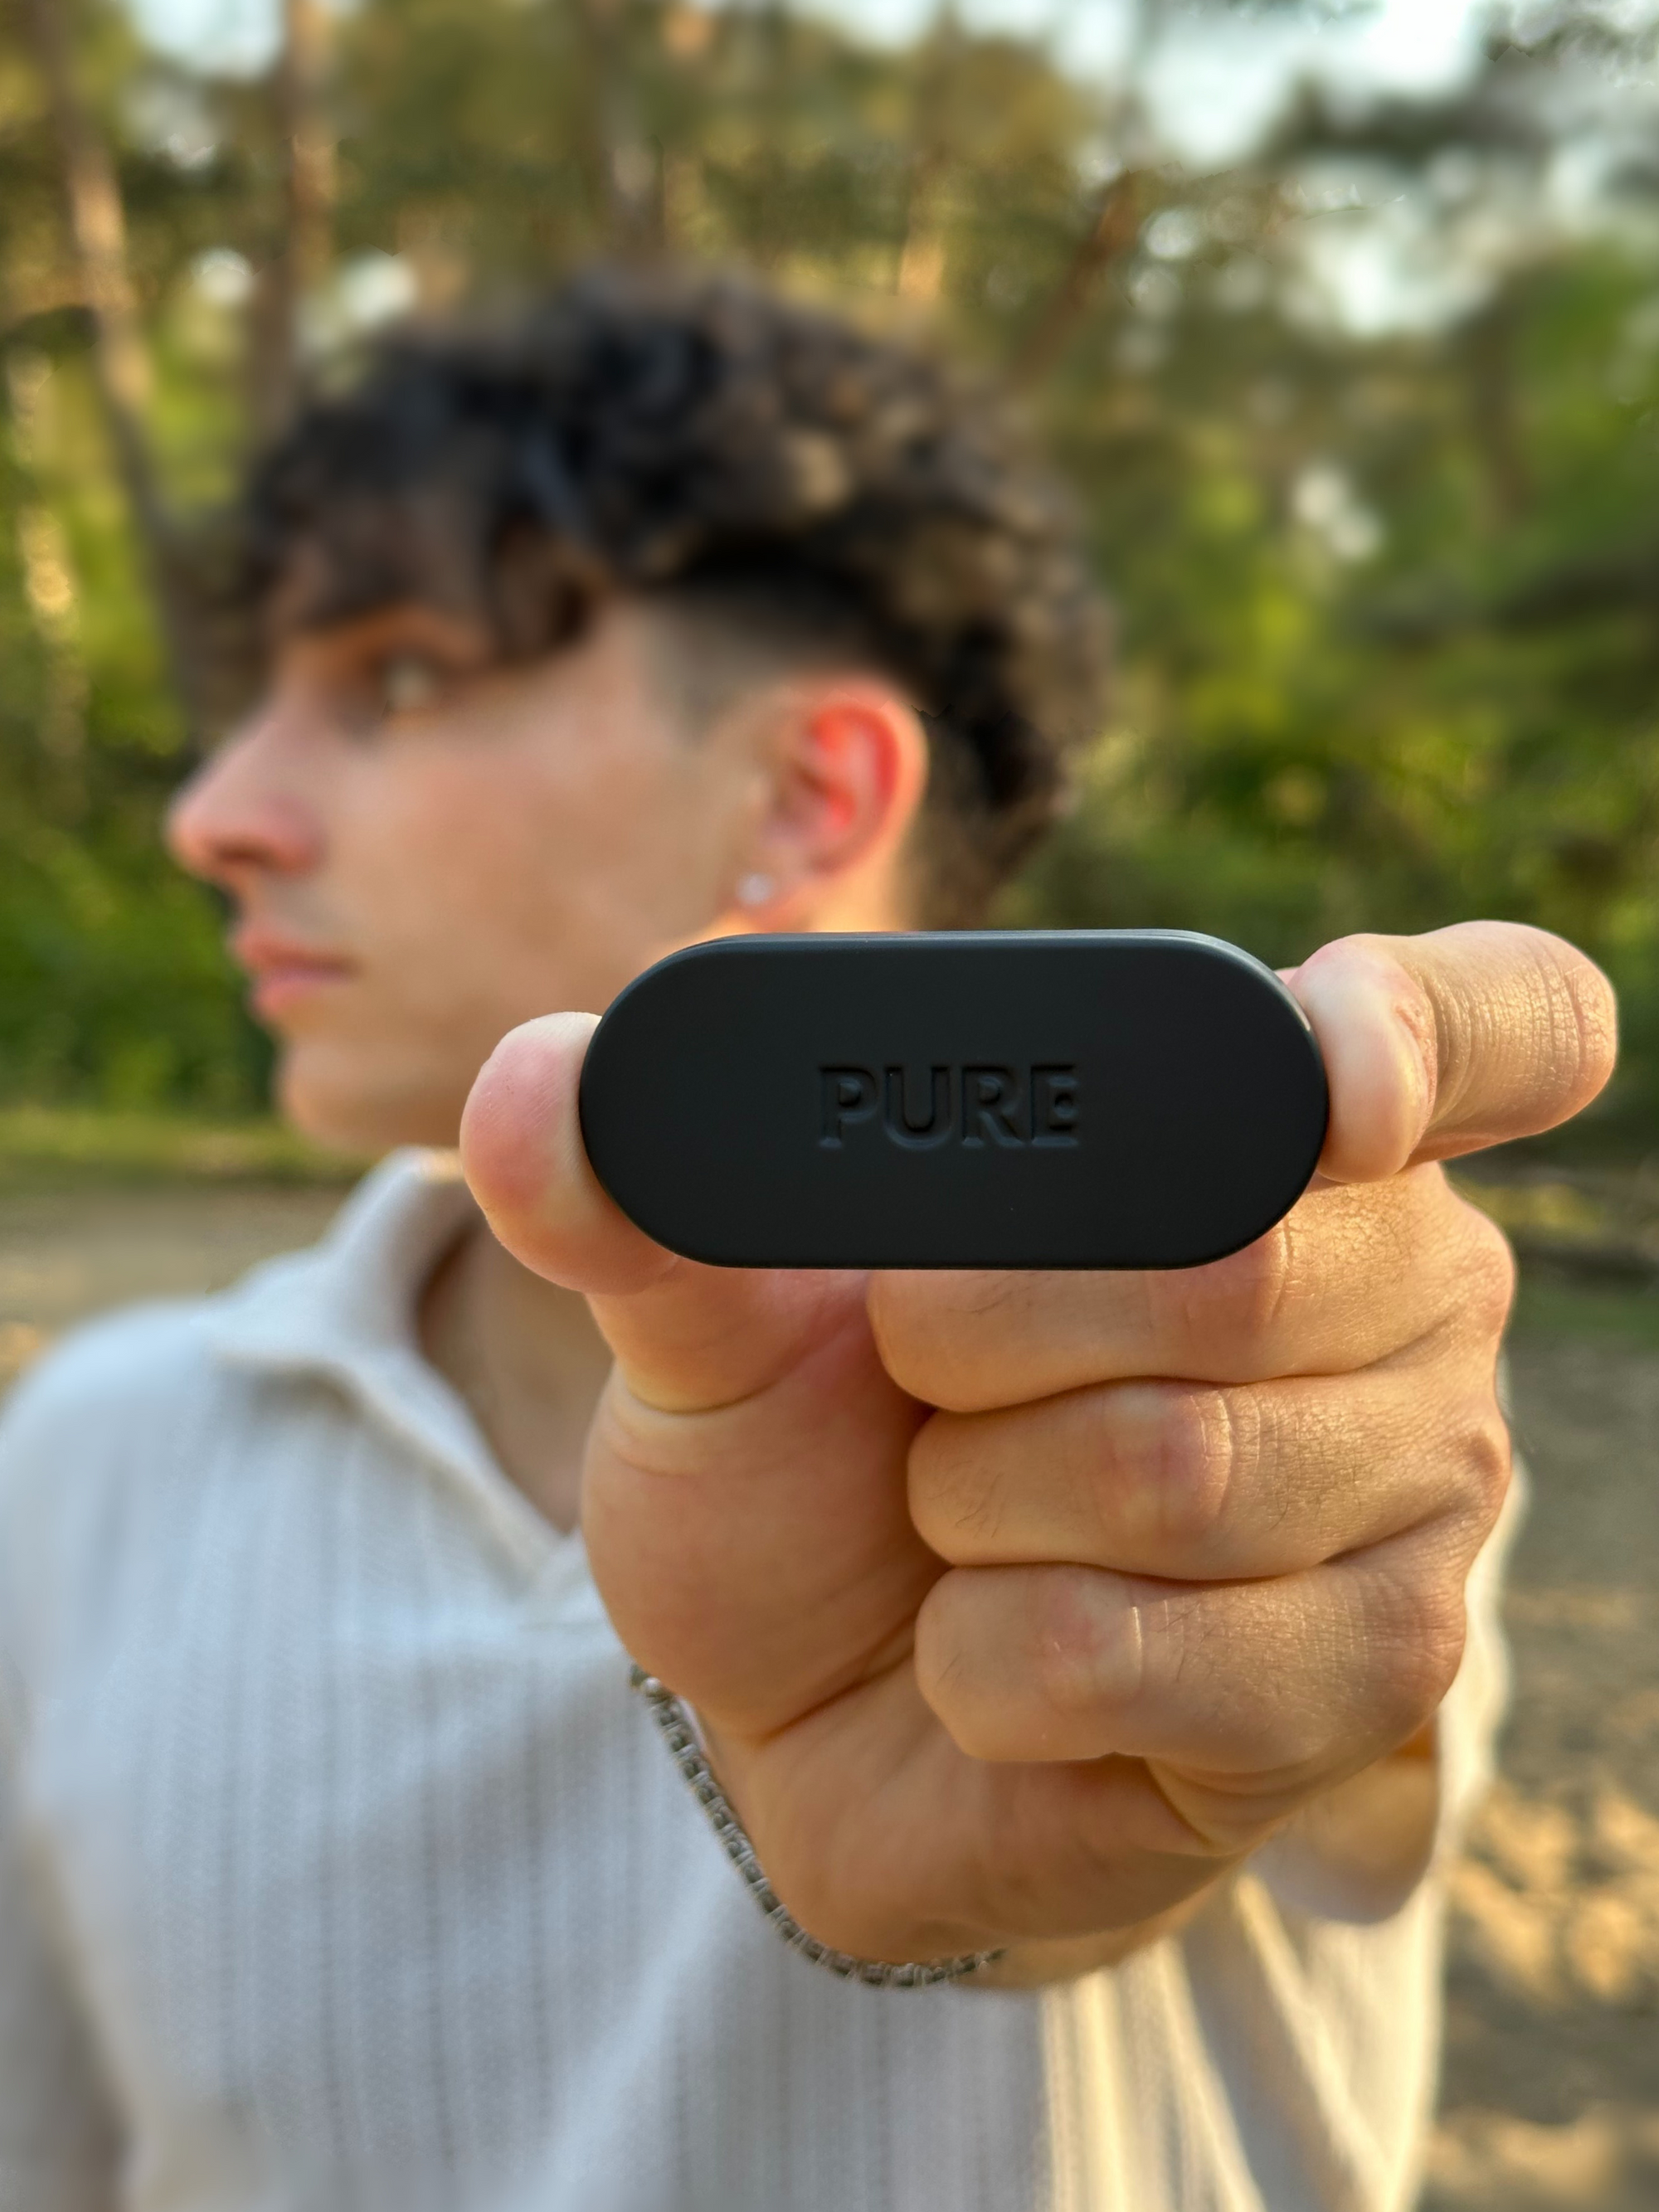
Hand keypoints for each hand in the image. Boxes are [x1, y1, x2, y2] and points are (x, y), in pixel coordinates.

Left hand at [460, 922, 1613, 1965]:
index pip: (1493, 1021)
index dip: (1431, 1031)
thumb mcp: (707, 1317)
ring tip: (961, 1523)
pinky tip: (993, 1656)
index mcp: (1265, 1133)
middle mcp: (1397, 1286)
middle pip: (1239, 1262)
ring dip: (977, 1510)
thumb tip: (540, 1092)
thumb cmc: (804, 1462)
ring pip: (1182, 1471)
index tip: (1329, 1089)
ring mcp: (1416, 1486)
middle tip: (921, 1384)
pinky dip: (993, 1660)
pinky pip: (1155, 1653)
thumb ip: (641, 1190)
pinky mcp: (1370, 1678)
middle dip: (980, 1336)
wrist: (818, 1701)